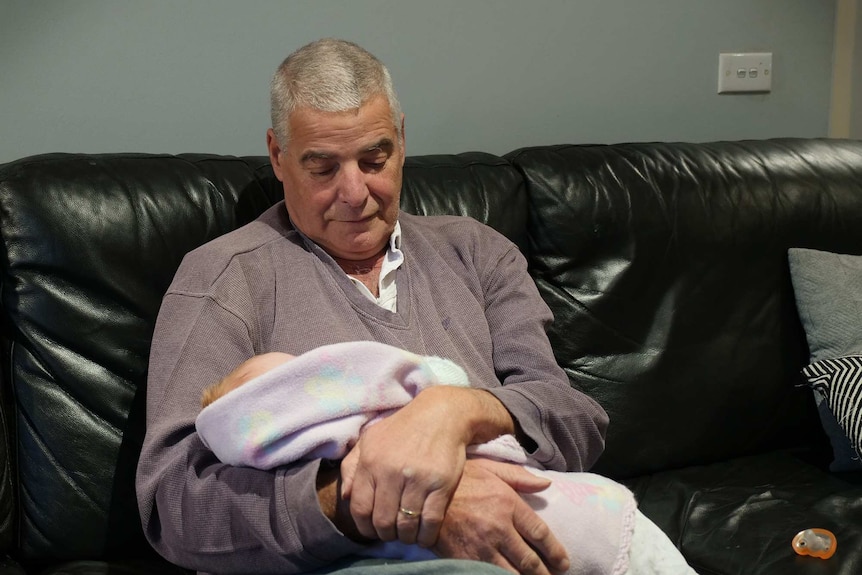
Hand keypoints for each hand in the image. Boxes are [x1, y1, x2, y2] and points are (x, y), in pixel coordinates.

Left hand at [341, 387, 472, 546]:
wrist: (441, 414)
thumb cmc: (403, 429)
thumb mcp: (370, 439)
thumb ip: (351, 466)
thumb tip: (346, 497)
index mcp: (371, 462)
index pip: (361, 508)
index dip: (365, 527)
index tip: (372, 531)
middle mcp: (392, 471)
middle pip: (383, 521)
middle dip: (386, 534)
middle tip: (392, 533)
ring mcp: (418, 479)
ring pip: (407, 525)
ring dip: (406, 537)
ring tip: (408, 535)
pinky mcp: (442, 484)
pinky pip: (431, 521)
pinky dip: (427, 536)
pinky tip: (425, 536)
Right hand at [432, 459, 569, 574]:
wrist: (420, 495)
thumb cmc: (457, 480)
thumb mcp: (489, 469)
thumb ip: (519, 478)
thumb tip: (546, 484)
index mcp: (508, 503)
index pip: (540, 534)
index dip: (555, 552)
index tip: (563, 562)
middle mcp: (499, 528)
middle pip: (530, 560)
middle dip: (544, 574)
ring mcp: (482, 547)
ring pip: (512, 574)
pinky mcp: (466, 560)